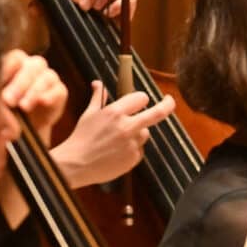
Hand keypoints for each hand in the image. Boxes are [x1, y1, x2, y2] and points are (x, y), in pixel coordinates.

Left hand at [0, 49, 66, 143]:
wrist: (19, 129)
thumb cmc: (1, 111)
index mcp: (14, 63)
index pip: (14, 57)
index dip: (7, 67)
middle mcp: (32, 67)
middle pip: (32, 66)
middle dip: (20, 83)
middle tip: (8, 100)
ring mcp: (48, 78)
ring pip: (47, 76)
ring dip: (34, 91)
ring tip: (23, 107)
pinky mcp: (59, 92)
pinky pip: (59, 90)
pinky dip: (51, 95)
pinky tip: (42, 102)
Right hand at [51, 80, 176, 187]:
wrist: (76, 164)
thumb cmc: (81, 137)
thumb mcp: (89, 114)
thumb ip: (98, 98)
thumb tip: (98, 83)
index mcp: (115, 112)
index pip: (141, 98)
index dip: (140, 98)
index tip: (142, 100)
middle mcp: (127, 126)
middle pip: (157, 113)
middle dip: (167, 104)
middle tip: (171, 100)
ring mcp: (132, 143)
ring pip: (145, 132)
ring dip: (137, 132)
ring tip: (117, 139)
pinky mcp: (134, 158)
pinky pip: (139, 149)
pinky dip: (132, 148)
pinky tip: (117, 151)